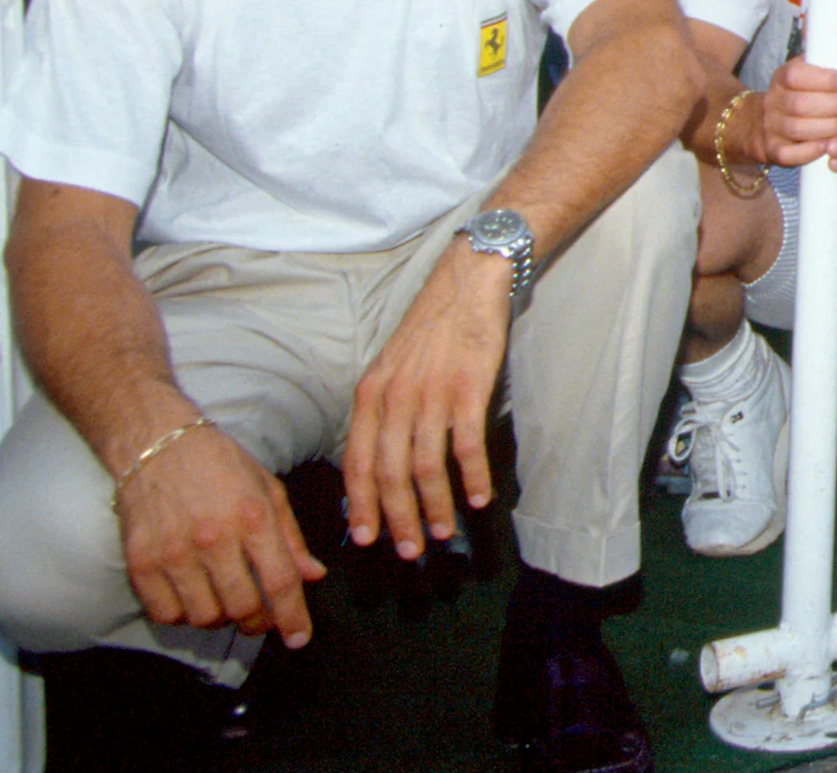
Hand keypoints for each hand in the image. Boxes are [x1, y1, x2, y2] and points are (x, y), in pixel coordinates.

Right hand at [116, 415, 323, 644]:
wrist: (156, 444)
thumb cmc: (218, 464)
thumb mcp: (267, 490)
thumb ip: (291, 537)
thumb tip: (313, 576)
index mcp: (253, 517)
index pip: (280, 583)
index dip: (293, 618)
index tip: (299, 637)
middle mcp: (214, 538)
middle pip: (243, 608)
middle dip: (258, 622)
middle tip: (260, 617)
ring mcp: (173, 552)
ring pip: (205, 617)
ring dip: (220, 619)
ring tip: (224, 600)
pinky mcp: (141, 562)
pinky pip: (166, 614)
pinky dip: (183, 616)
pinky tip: (192, 597)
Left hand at [340, 246, 512, 560]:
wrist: (466, 284)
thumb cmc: (430, 331)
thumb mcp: (390, 369)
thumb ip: (382, 413)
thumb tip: (380, 464)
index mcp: (368, 395)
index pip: (355, 461)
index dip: (360, 505)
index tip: (365, 539)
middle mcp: (393, 398)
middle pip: (388, 473)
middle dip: (396, 518)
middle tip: (408, 551)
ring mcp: (429, 394)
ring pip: (425, 466)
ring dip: (434, 507)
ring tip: (443, 533)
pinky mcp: (466, 389)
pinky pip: (466, 446)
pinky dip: (472, 477)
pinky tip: (480, 497)